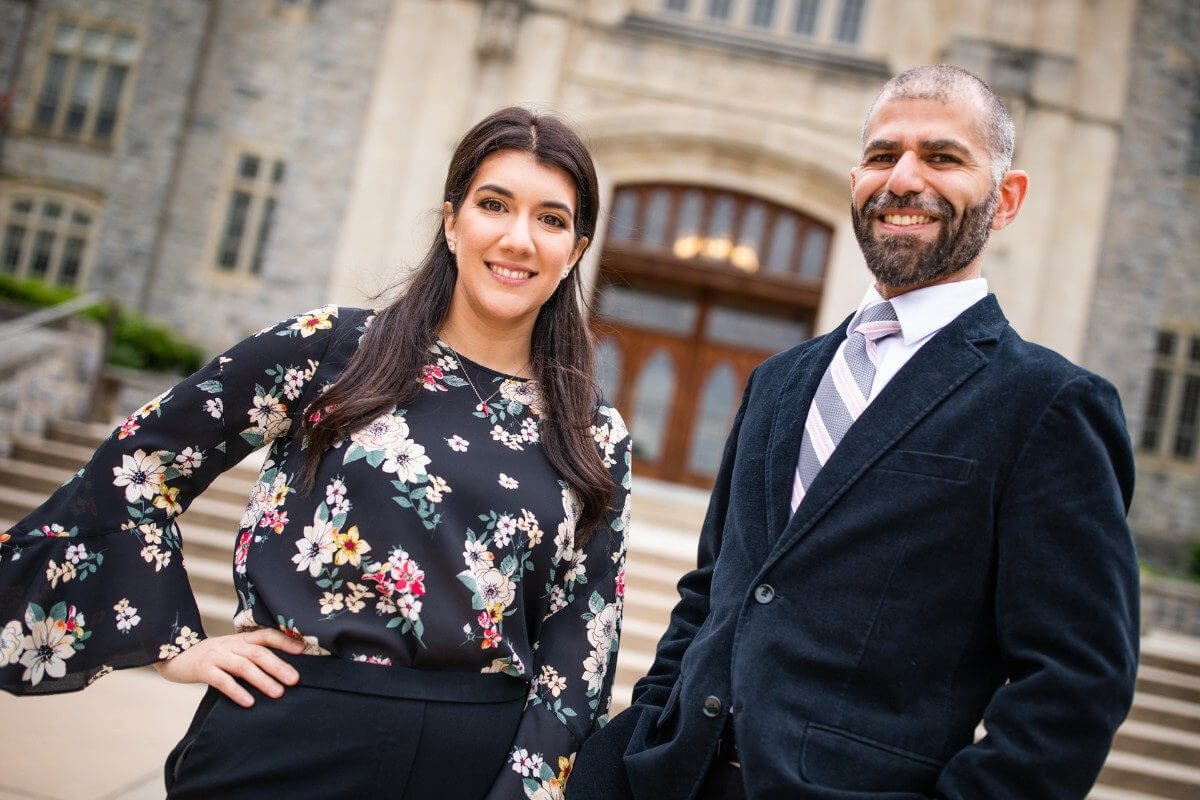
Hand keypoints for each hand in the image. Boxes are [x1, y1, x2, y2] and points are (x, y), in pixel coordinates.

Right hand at [153, 628, 305, 706]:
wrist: (173, 655)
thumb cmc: (209, 657)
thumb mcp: (230, 651)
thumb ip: (249, 656)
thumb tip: (279, 671)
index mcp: (240, 640)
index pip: (265, 635)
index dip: (284, 641)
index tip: (302, 650)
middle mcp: (230, 645)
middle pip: (258, 653)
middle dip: (278, 666)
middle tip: (295, 680)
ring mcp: (216, 656)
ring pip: (243, 666)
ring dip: (262, 680)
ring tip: (278, 693)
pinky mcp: (203, 669)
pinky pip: (222, 680)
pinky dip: (237, 691)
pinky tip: (249, 702)